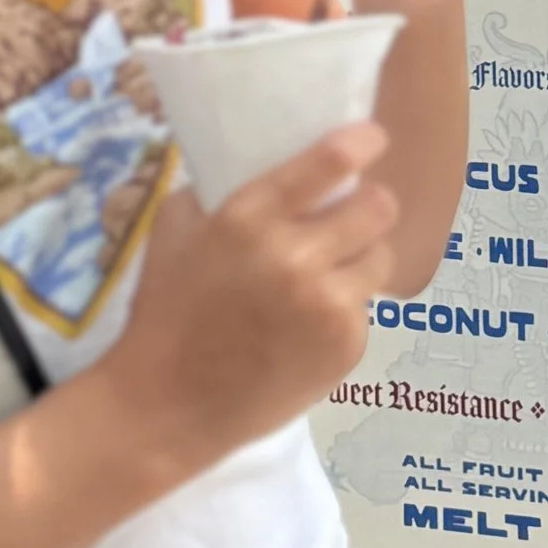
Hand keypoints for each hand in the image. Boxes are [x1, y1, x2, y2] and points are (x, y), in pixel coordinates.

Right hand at [107, 128, 396, 469]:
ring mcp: (326, 306)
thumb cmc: (167, 312)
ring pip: (381, 258)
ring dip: (361, 258)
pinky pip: (364, 309)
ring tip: (331, 272)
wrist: (167, 407)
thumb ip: (220, 190)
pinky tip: (308, 325)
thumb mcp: (174, 229)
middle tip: (351, 216)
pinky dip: (344, 311)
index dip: (363, 143)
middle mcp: (296, 256)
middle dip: (369, 206)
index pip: (333, 161)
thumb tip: (266, 165)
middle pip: (379, 207)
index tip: (371, 140)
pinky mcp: (344, 348)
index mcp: (250, 217)